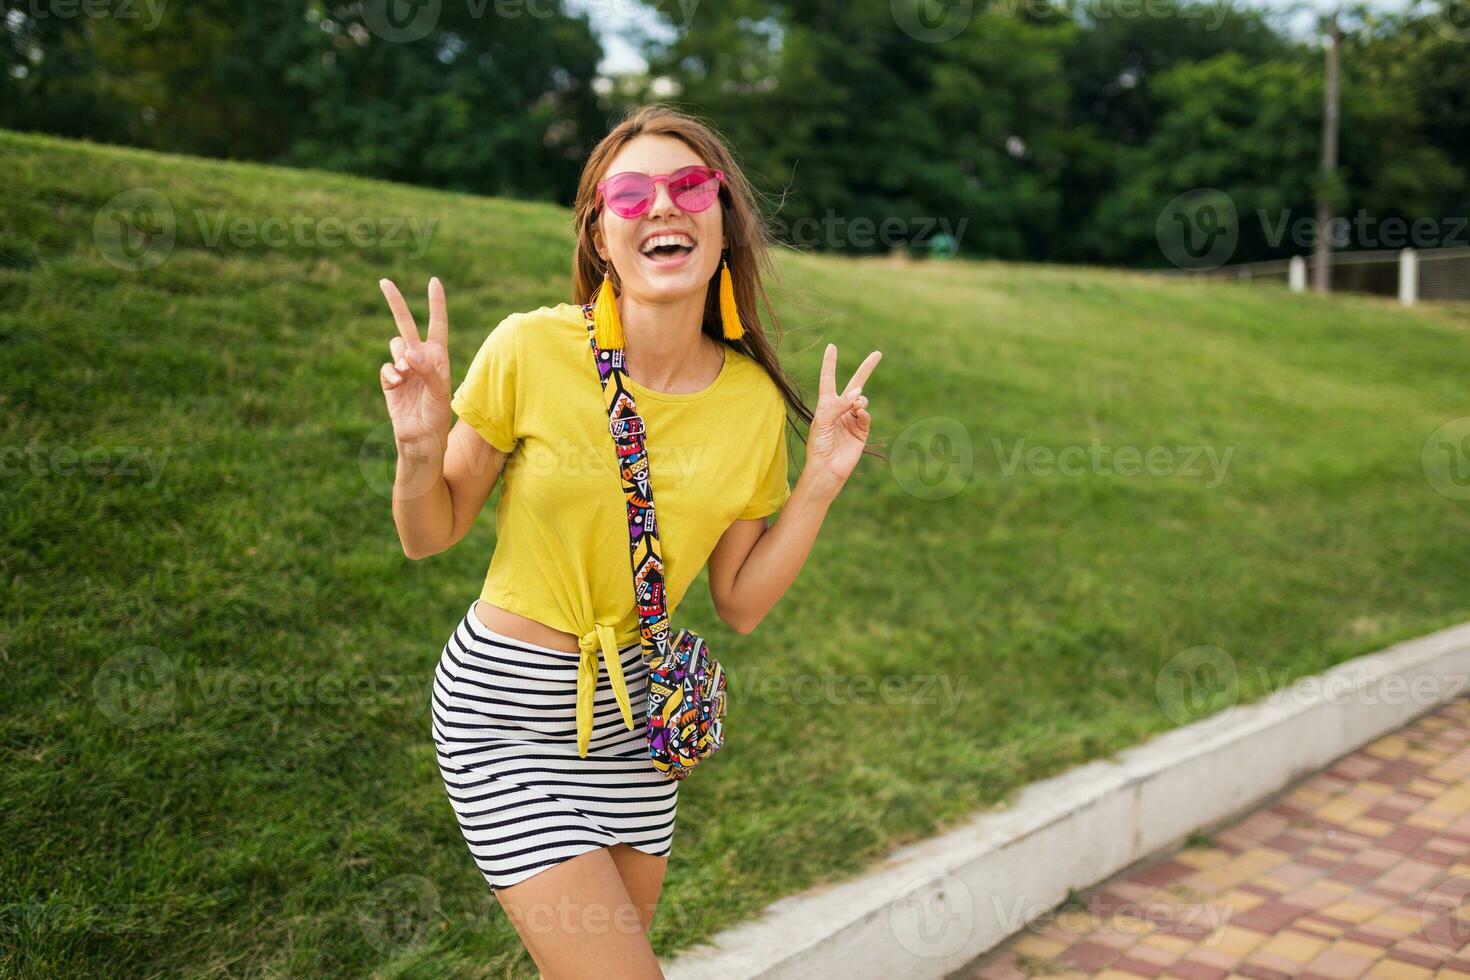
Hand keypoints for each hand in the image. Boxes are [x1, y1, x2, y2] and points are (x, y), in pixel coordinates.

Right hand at [378, 277, 451, 450]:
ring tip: (407, 373)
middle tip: (384, 281)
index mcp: (438, 357)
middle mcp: (420, 358)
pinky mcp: (390, 380)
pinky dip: (390, 373)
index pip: (437, 324)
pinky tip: (397, 383)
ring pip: (394, 345)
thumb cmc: (437, 416)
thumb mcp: (439, 392)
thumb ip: (427, 370)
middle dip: (396, 303)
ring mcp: (403, 368)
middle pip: (406, 324)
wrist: (420, 438)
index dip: (436, 303)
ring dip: (399, 355)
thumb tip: (409, 352)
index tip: (434, 282)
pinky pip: (386, 366)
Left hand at [805, 342, 880, 492]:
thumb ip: (838, 405)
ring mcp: (852, 419)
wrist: (827, 468)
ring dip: (859, 400)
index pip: (828, 379)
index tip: (832, 346)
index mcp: (826, 405)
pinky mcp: (862, 430)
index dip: (830, 363)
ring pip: (861, 400)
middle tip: (877, 353)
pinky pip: (866, 415)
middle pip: (855, 384)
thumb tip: (858, 394)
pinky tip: (858, 414)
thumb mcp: (823, 421)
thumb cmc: (819, 445)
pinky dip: (863, 412)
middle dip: (866, 369)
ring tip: (855, 406)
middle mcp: (840, 409)